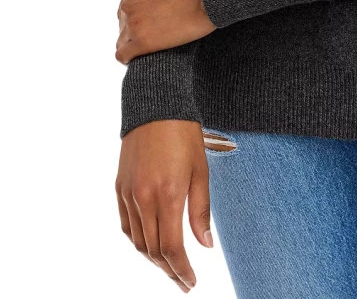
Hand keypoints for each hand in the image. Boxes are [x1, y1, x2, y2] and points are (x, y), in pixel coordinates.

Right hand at [115, 120, 212, 293]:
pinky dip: (138, 240)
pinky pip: (127, 224)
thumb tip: (204, 244)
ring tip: (169, 266)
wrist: (156, 107)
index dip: (182, 270)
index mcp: (168, 195)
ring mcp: (128, 193)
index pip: (172, 248)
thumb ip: (201, 210)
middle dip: (169, 270)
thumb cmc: (184, 135)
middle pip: (153, 250)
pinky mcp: (120, 187)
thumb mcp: (201, 171)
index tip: (191, 282)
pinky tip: (149, 243)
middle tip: (183, 281)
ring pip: (138, 241)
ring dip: (153, 259)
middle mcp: (143, 198)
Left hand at [116, 0, 215, 63]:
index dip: (139, 13)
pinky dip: (126, 57)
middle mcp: (128, 6)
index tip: (151, 19)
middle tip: (155, 32)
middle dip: (135, 28)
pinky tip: (132, 60)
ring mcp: (135, 25)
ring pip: (123, 39)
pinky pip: (124, 55)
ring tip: (146, 47)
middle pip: (123, 22)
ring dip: (131, 43)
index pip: (126, 7)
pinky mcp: (144, 43)